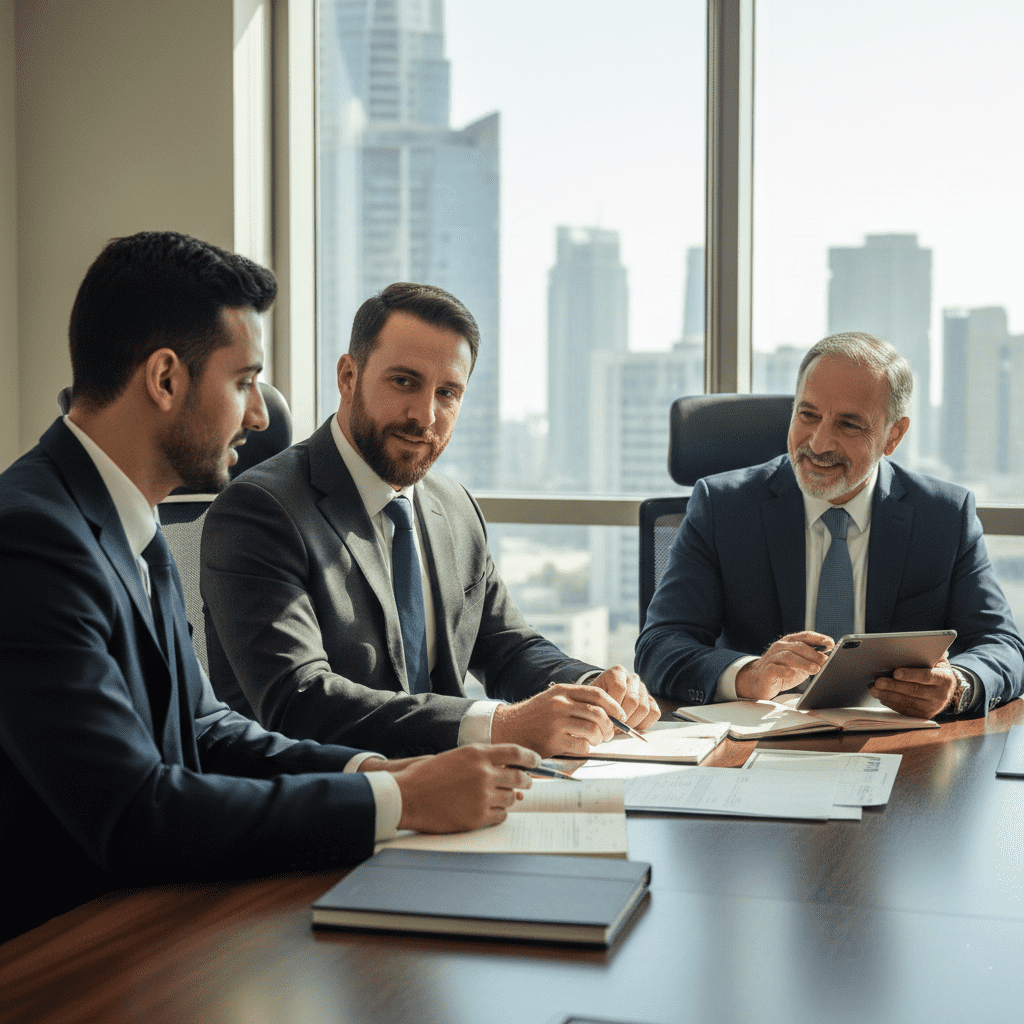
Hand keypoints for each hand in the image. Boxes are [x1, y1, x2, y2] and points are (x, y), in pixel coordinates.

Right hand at [382, 744, 539, 833]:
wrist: (407, 796)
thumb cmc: (428, 776)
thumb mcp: (457, 758)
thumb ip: (482, 762)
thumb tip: (508, 771)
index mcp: (477, 754)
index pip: (515, 752)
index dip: (530, 757)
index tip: (536, 761)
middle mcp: (484, 773)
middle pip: (518, 777)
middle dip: (525, 781)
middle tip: (526, 783)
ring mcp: (482, 796)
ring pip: (511, 798)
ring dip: (510, 798)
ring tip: (503, 798)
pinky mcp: (478, 817)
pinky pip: (501, 816)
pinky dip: (500, 813)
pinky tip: (491, 811)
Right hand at [490, 684, 626, 756]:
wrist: (508, 728)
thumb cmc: (535, 716)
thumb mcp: (553, 698)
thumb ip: (576, 701)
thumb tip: (608, 712)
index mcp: (562, 690)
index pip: (597, 694)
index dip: (614, 706)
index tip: (621, 716)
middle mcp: (559, 703)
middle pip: (598, 713)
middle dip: (609, 726)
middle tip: (608, 734)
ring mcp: (556, 722)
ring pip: (592, 730)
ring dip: (598, 739)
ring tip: (594, 742)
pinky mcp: (552, 741)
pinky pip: (582, 747)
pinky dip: (586, 750)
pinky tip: (580, 748)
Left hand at [587, 665, 660, 731]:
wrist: (603, 698)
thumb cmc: (596, 700)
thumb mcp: (591, 698)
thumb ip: (596, 705)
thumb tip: (606, 720)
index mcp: (616, 672)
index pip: (619, 688)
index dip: (613, 707)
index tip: (606, 719)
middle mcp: (632, 677)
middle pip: (633, 700)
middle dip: (622, 718)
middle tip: (613, 728)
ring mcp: (643, 688)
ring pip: (644, 708)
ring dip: (632, 722)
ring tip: (621, 727)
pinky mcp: (651, 699)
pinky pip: (654, 713)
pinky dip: (644, 723)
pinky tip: (632, 725)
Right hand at [735, 631, 833, 700]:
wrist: (759, 681)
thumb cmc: (782, 670)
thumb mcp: (799, 663)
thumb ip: (811, 659)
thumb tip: (828, 658)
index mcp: (789, 642)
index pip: (805, 636)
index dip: (819, 638)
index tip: (831, 644)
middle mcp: (780, 647)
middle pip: (798, 646)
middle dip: (813, 653)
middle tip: (825, 661)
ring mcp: (772, 658)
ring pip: (788, 656)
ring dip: (803, 662)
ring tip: (815, 669)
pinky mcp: (766, 671)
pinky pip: (774, 669)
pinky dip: (784, 671)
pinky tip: (792, 673)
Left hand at [870, 656, 958, 718]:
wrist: (946, 688)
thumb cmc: (936, 669)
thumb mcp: (936, 660)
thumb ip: (925, 654)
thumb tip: (909, 647)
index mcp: (944, 678)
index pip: (926, 676)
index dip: (910, 675)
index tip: (895, 673)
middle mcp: (940, 695)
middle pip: (913, 690)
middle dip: (893, 686)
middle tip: (878, 682)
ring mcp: (932, 707)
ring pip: (907, 702)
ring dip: (888, 695)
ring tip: (874, 690)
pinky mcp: (923, 715)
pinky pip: (905, 710)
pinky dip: (891, 703)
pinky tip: (882, 697)